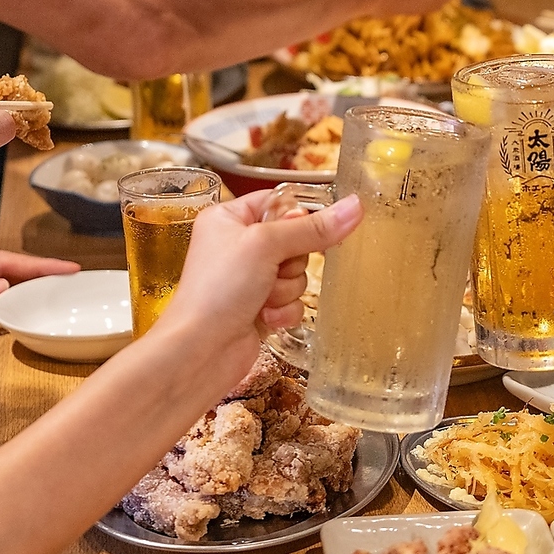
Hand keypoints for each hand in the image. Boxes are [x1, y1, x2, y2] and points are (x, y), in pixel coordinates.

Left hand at [0, 250, 79, 330]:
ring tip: (51, 298)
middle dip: (40, 274)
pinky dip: (8, 311)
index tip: (68, 268)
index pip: (5, 261)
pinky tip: (18, 318)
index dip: (39, 263)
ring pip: (0, 291)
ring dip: (27, 294)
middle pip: (7, 272)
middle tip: (68, 281)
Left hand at [158, 192, 362, 389]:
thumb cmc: (218, 290)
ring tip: (263, 299)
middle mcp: (238, 246)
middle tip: (273, 271)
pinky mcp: (260, 308)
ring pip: (298, 274)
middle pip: (295, 241)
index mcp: (229, 218)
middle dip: (291, 263)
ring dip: (287, 290)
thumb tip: (354, 207)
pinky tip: (265, 318)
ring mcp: (249, 279)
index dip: (298, 217)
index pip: (278, 202)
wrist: (200, 351)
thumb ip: (313, 228)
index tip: (309, 230)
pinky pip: (294, 301)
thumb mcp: (266, 246)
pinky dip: (285, 311)